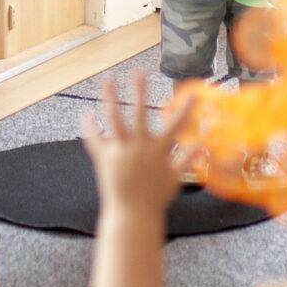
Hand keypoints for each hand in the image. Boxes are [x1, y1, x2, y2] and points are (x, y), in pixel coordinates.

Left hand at [82, 72, 197, 216]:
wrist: (133, 215)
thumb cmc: (156, 199)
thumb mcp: (175, 179)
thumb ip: (186, 159)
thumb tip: (201, 146)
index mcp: (158, 149)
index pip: (176, 124)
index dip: (187, 108)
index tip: (194, 92)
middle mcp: (139, 146)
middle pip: (139, 112)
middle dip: (139, 90)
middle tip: (138, 71)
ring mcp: (120, 151)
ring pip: (114, 118)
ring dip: (110, 97)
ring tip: (108, 79)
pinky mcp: (104, 159)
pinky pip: (94, 139)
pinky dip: (89, 126)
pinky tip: (85, 114)